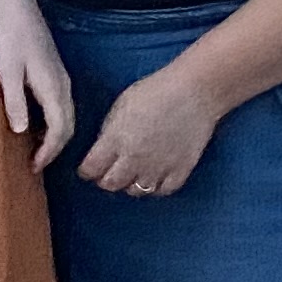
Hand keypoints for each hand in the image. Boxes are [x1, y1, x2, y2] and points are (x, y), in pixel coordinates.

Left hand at [0, 0, 76, 170]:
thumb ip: (15, 100)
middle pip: (68, 126)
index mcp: (53, 87)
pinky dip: (53, 123)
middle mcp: (63, 86)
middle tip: (35, 165)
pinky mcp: (56, 75)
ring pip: (67, 117)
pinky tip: (36, 127)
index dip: (49, 151)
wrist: (18, 9)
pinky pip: (61, 107)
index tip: (34, 167)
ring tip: (35, 152)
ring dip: (54, 137)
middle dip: (54, 149)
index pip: (60, 129)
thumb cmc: (10, 39)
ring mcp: (62, 80)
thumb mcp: (7, 71)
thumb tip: (20, 132)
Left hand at [76, 59, 221, 198]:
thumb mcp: (121, 106)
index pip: (91, 169)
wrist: (195, 91)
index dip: (87, 170)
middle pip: (111, 184)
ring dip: (130, 184)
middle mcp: (134, 158)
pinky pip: (163, 190)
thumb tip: (103, 150)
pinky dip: (156, 187)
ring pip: (135, 191)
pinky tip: (155, 177)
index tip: (88, 168)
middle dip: (105, 179)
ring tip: (133, 173)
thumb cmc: (157, 91)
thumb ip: (109, 132)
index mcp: (116, 139)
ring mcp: (158, 167)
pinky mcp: (180, 170)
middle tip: (108, 172)